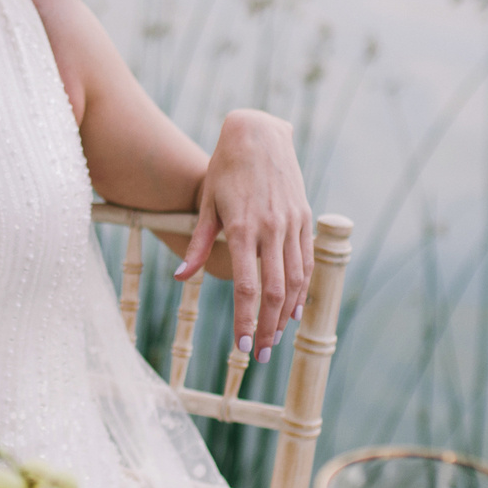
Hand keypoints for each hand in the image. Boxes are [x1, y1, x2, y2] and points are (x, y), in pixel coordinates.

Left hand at [177, 110, 312, 359]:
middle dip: (269, 328)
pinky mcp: (303, 217)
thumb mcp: (206, 203)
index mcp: (243, 228)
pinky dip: (302, 289)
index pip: (247, 287)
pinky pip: (306, 261)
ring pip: (295, 280)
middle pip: (275, 292)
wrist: (258, 133)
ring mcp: (292, 223)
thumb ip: (198, 244)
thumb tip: (180, 278)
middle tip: (261, 355)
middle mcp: (271, 229)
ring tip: (277, 339)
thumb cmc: (225, 168)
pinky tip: (295, 310)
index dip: (246, 320)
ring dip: (286, 315)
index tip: (243, 347)